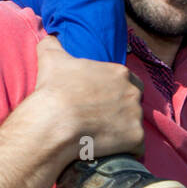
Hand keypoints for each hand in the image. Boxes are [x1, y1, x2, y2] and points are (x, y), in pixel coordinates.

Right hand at [33, 35, 144, 159]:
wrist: (54, 123)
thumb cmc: (53, 89)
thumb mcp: (50, 58)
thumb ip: (52, 43)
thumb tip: (50, 36)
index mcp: (119, 72)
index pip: (126, 81)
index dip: (113, 92)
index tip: (98, 101)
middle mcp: (133, 92)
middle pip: (134, 102)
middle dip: (122, 110)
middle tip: (100, 120)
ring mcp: (137, 116)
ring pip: (135, 124)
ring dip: (122, 131)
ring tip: (102, 137)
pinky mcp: (136, 139)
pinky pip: (137, 147)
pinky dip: (126, 150)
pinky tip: (110, 151)